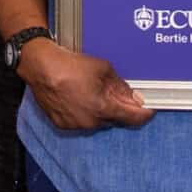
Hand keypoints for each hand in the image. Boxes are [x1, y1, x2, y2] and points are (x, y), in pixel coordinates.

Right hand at [19, 39, 151, 133]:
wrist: (42, 68)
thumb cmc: (71, 66)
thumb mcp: (104, 70)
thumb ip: (121, 87)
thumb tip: (134, 96)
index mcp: (104, 109)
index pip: (133, 119)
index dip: (144, 114)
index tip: (150, 109)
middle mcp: (91, 122)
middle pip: (115, 120)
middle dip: (119, 108)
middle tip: (116, 93)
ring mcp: (75, 125)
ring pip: (98, 121)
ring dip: (101, 110)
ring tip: (91, 92)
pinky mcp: (62, 124)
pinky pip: (81, 121)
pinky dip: (84, 112)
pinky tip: (78, 97)